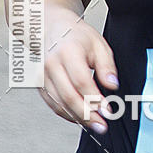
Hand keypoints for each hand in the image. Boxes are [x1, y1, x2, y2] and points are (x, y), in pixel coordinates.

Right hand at [40, 9, 119, 134]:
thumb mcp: (98, 44)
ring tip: (94, 125)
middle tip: (102, 125)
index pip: (81, 81)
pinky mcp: (39, 84)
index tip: (108, 110)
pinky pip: (52, 104)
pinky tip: (80, 119)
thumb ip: (106, 66)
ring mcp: (42, 75)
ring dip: (77, 118)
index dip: (95, 99)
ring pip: (59, 103)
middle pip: (68, 96)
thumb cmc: (75, 35)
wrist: (49, 27)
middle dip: (87, 115)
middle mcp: (51, 64)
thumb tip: (113, 85)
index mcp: (68, 51)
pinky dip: (66, 114)